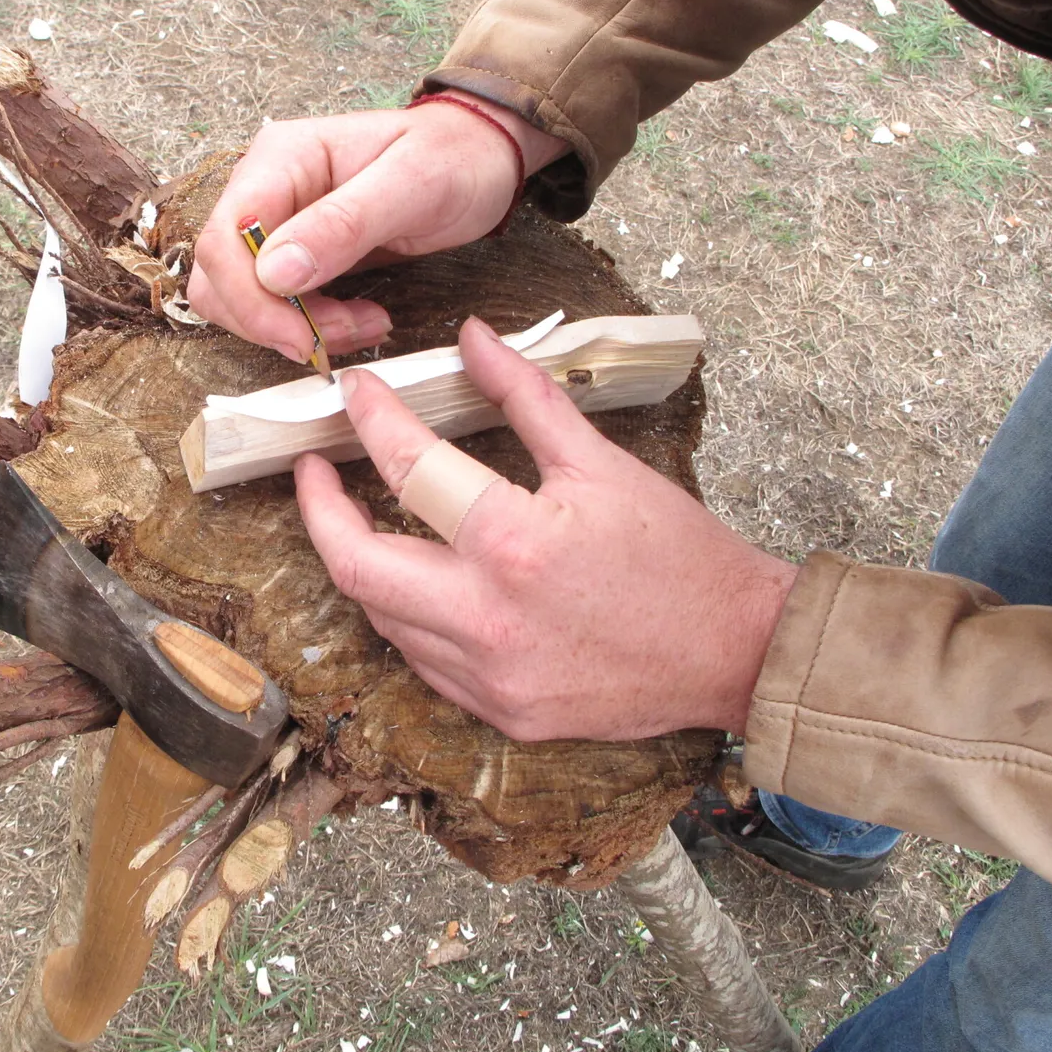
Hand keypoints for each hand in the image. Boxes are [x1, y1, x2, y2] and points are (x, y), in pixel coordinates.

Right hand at [189, 97, 567, 365]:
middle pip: (219, 276)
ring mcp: (276, 224)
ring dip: (291, 329)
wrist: (479, 158)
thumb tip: (273, 273)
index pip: (225, 239)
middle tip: (341, 336)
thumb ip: (342, 224)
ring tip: (361, 325)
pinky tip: (359, 321)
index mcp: (281, 159)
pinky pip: (274, 306)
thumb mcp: (411, 183)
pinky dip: (309, 327)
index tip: (303, 338)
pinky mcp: (295, 257)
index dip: (251, 300)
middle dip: (272, 321)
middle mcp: (265, 189)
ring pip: (239, 299)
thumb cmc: (453, 157)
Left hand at [293, 319, 798, 741]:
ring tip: (366, 519)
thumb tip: (474, 339)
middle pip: (356, 565)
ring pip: (382, 618)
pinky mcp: (500, 712)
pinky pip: (422, 661)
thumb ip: (527, 395)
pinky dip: (406, 614)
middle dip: (319, 512)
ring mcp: (489, 677)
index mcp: (514, 545)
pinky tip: (420, 581)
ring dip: (364, 564)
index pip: (408, 468)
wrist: (735, 653)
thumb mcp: (603, 462)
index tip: (355, 395)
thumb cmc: (679, 556)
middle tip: (316, 471)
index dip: (371, 420)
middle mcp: (487, 619)